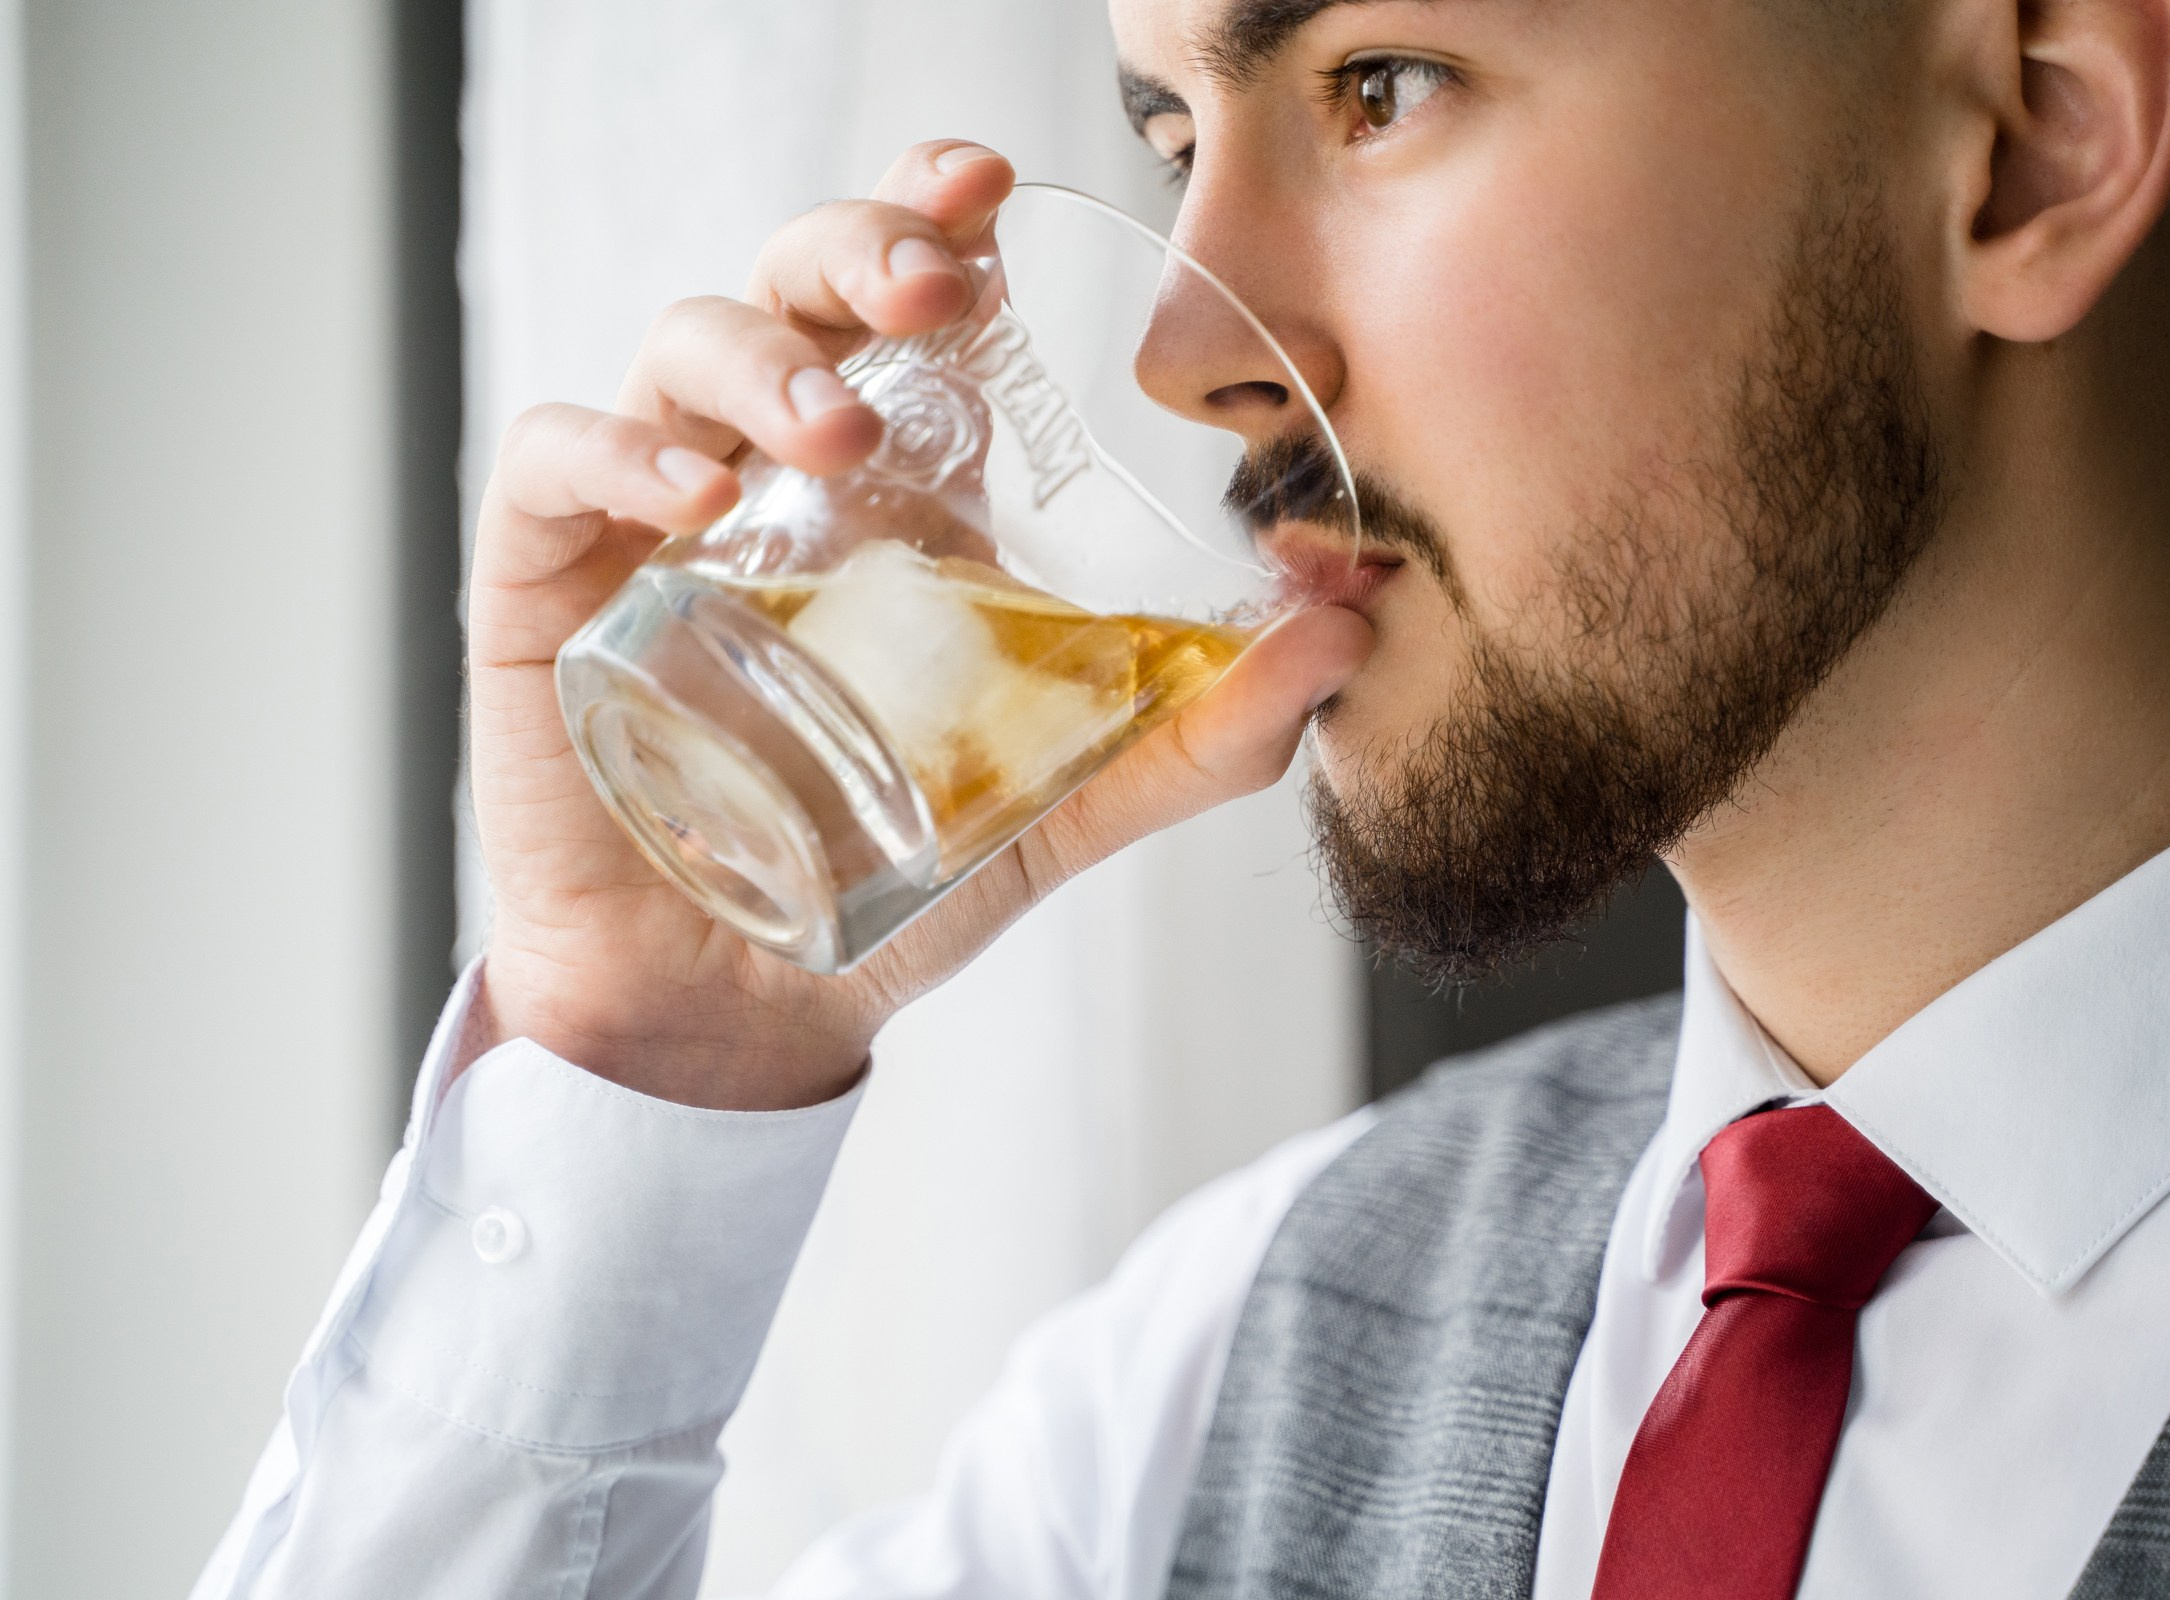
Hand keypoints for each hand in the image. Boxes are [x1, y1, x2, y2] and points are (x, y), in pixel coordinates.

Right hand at [468, 142, 1372, 1110]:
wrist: (745, 1002)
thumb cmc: (889, 879)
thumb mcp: (1067, 797)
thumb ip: (1203, 726)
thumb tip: (1351, 632)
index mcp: (898, 486)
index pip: (906, 302)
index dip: (935, 217)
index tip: (995, 194)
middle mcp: (775, 469)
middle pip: (797, 281)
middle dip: (864, 250)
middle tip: (938, 287)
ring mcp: (655, 515)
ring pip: (683, 345)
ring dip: (767, 360)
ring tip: (840, 434)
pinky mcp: (550, 582)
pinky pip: (556, 460)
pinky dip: (620, 452)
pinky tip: (700, 495)